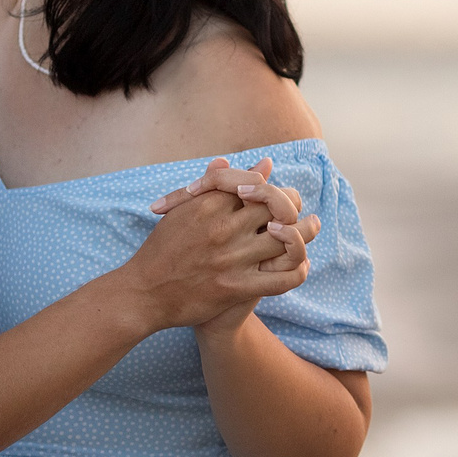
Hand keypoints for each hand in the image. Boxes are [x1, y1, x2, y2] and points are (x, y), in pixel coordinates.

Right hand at [119, 166, 321, 332]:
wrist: (144, 294)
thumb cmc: (163, 249)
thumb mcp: (184, 209)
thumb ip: (216, 183)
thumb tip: (255, 162)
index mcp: (209, 204)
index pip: (258, 183)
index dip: (274, 187)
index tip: (280, 192)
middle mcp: (223, 228)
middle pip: (277, 206)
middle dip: (293, 205)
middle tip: (298, 209)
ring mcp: (231, 258)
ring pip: (288, 240)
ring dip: (307, 232)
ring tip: (312, 227)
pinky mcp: (237, 288)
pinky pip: (283, 278)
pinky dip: (299, 269)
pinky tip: (301, 265)